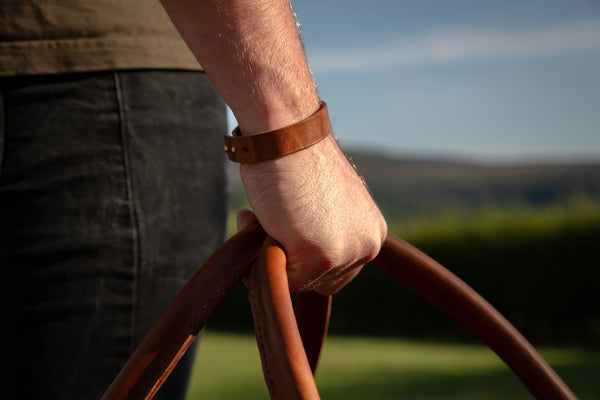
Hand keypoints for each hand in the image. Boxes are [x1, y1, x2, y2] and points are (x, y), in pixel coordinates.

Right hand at [238, 135, 387, 294]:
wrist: (287, 134)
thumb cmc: (298, 159)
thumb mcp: (324, 204)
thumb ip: (320, 232)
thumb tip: (290, 253)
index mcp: (372, 232)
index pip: (339, 270)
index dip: (304, 255)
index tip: (285, 227)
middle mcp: (367, 246)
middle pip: (322, 281)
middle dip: (292, 260)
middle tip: (270, 224)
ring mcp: (345, 254)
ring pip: (300, 282)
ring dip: (273, 256)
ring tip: (264, 217)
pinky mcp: (319, 257)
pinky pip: (280, 279)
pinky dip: (261, 258)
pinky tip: (259, 220)